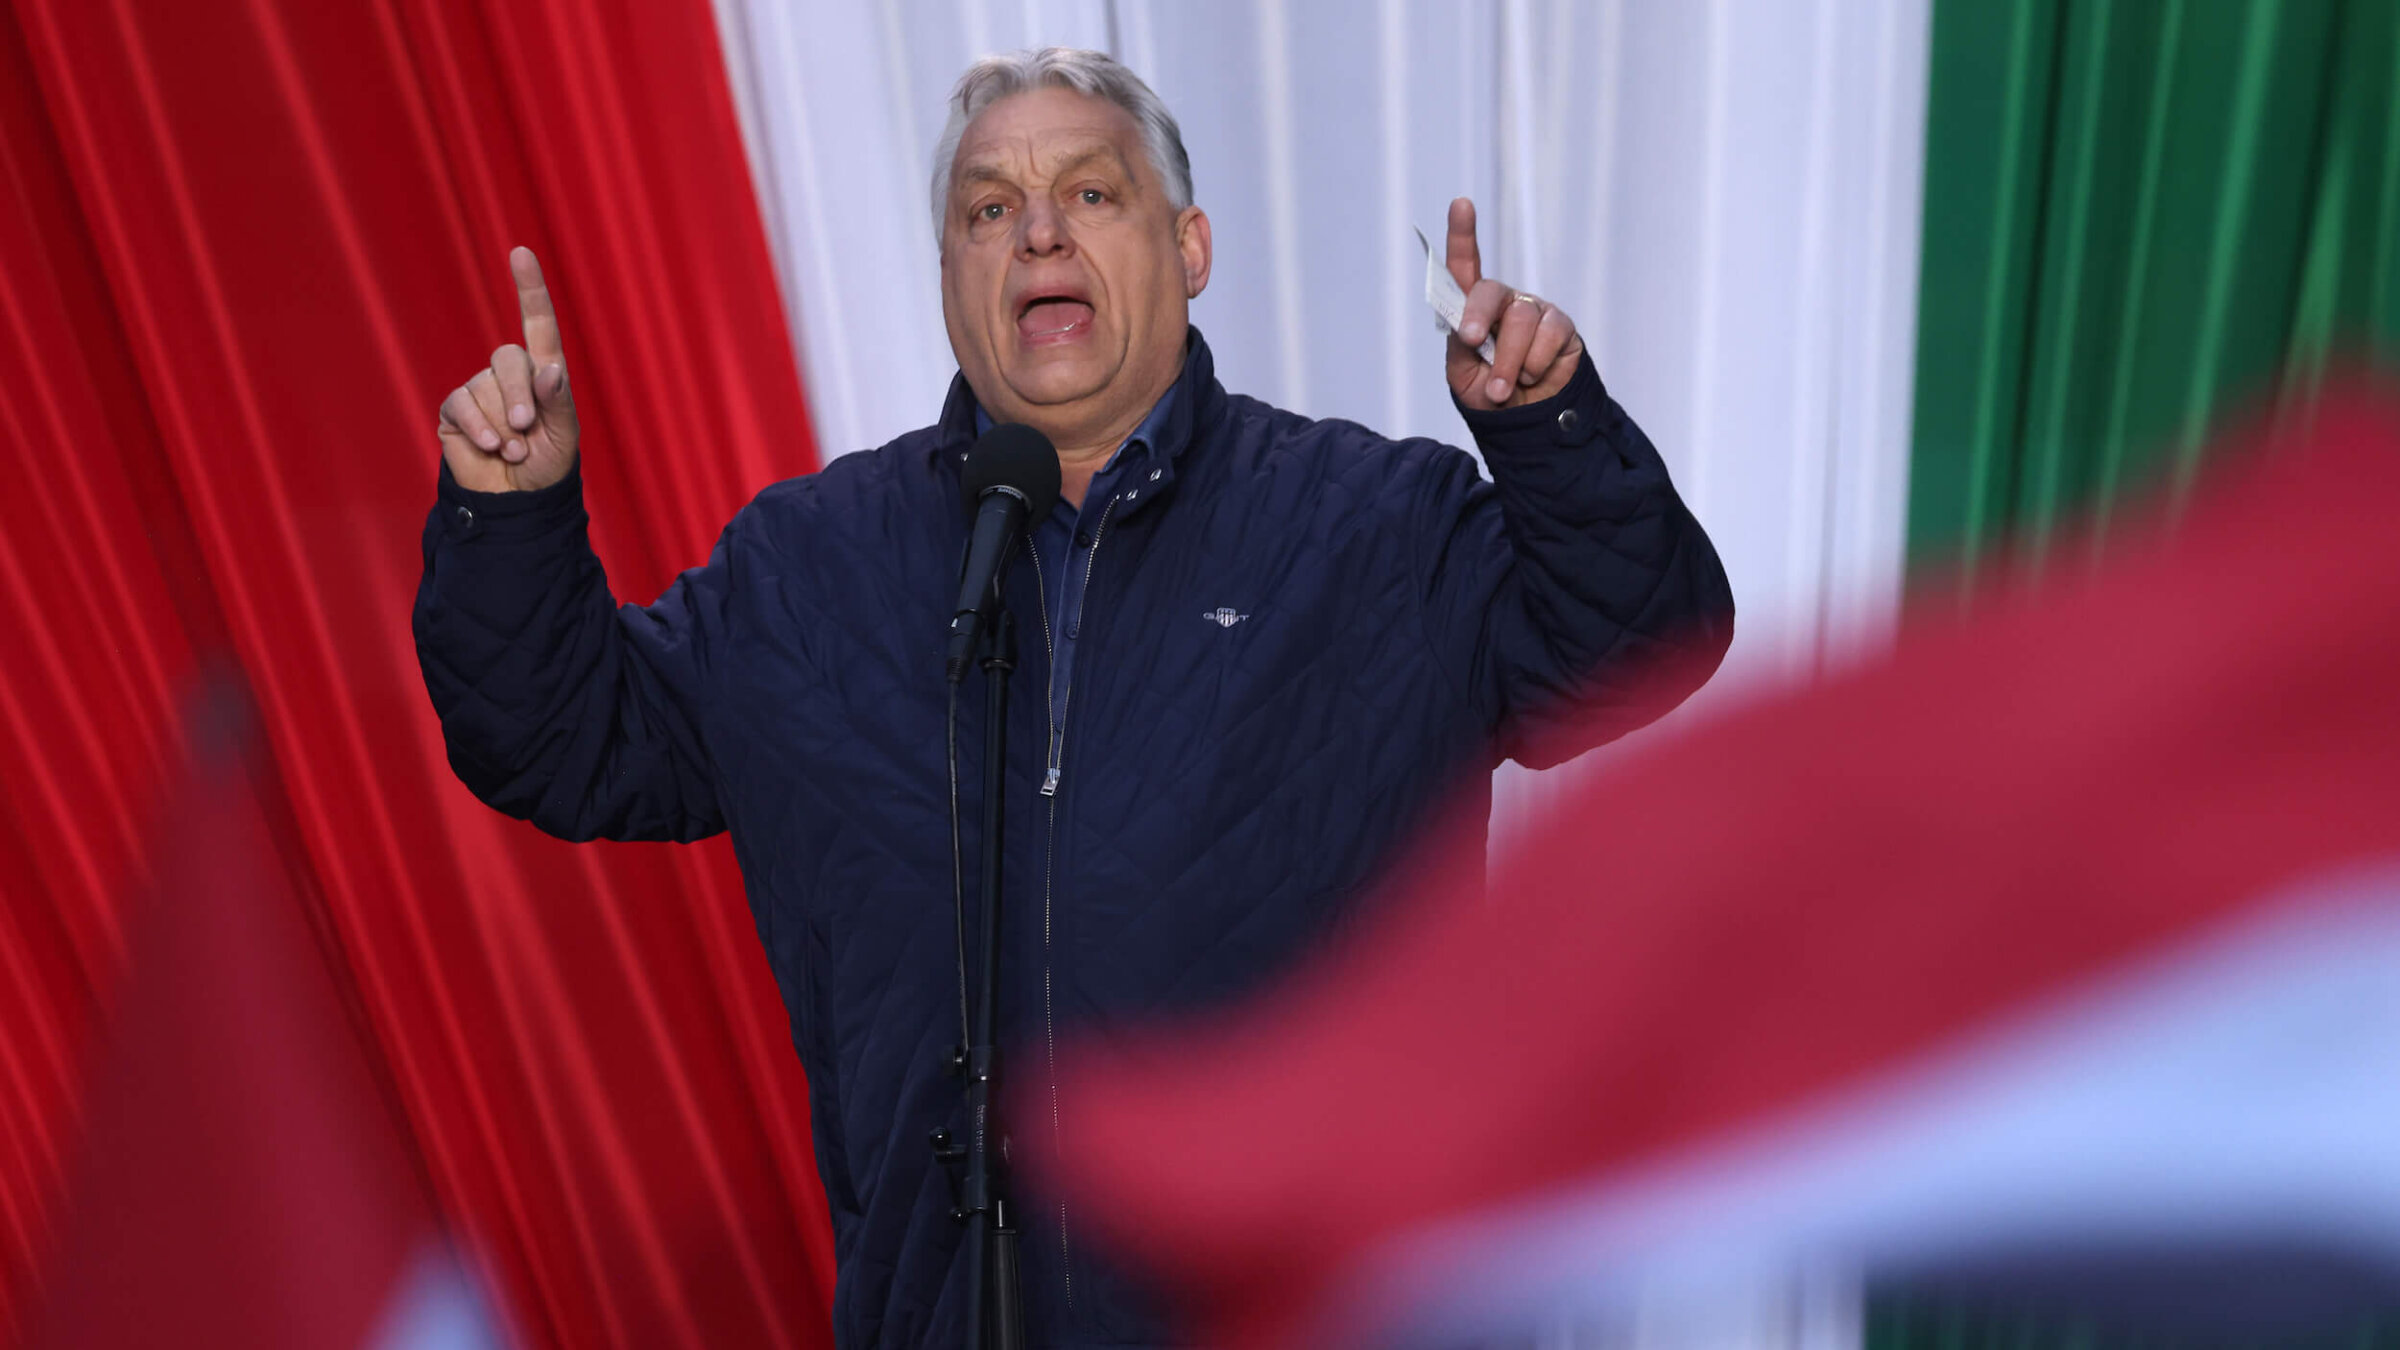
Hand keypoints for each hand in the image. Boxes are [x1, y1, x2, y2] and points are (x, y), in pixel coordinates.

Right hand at [437, 247, 578, 492]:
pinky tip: (491, 448)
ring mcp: (481, 389)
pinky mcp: (457, 409)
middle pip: (509, 359)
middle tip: (527, 430)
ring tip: (514, 451)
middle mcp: (511, 374)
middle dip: (520, 397)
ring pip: (485, 386)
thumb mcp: (564, 438)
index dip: (530, 289)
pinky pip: (462, 404)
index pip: (539, 324)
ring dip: (503, 425)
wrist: (516, 502)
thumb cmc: (547, 467)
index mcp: (544, 374)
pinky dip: (480, 428)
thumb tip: (547, 370)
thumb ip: (558, 402)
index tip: (520, 252)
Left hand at [1443, 197, 1583, 410]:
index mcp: (1472, 310)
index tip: (1461, 204)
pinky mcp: (1561, 326)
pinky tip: (1533, 376)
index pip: (1466, 268)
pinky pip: (1549, 334)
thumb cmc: (1488, 394)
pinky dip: (1535, 363)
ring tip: (1504, 389)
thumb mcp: (1462, 376)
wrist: (1526, 422)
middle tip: (1471, 341)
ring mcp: (1534, 311)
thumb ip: (1460, 348)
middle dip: (1477, 317)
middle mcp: (1504, 303)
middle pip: (1490, 292)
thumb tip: (1470, 330)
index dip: (1463, 236)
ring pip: (1520, 320)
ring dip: (1507, 361)